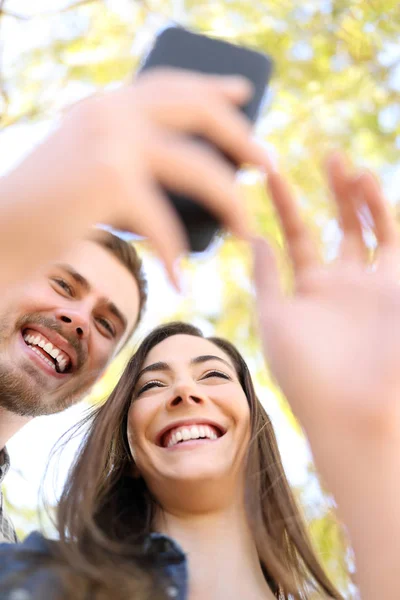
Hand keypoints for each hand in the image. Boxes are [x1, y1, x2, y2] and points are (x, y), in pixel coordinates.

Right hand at [61, 69, 267, 283]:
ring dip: (231, 205)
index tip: (247, 97)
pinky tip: (181, 279)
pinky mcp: (109, 179)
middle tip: (270, 165)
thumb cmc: (47, 209)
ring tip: (246, 233)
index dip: (215, 88)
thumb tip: (197, 178)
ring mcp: (111, 140)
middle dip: (243, 140)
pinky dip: (176, 255)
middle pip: (201, 113)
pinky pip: (166, 221)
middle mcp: (111, 111)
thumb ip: (132, 158)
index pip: (173, 85)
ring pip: (199, 169)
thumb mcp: (91, 169)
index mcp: (107, 105)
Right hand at [253, 153, 399, 598]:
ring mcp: (310, 297)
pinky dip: (259, 253)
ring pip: (298, 239)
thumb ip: (399, 260)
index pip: (376, 228)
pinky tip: (254, 231)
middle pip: (342, 224)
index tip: (361, 172)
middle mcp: (347, 285)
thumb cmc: (390, 363)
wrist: (355, 416)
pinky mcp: (279, 315)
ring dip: (291, 206)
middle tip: (333, 157)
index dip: (370, 199)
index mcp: (382, 282)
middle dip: (339, 190)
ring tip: (280, 173)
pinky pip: (266, 277)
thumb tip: (390, 219)